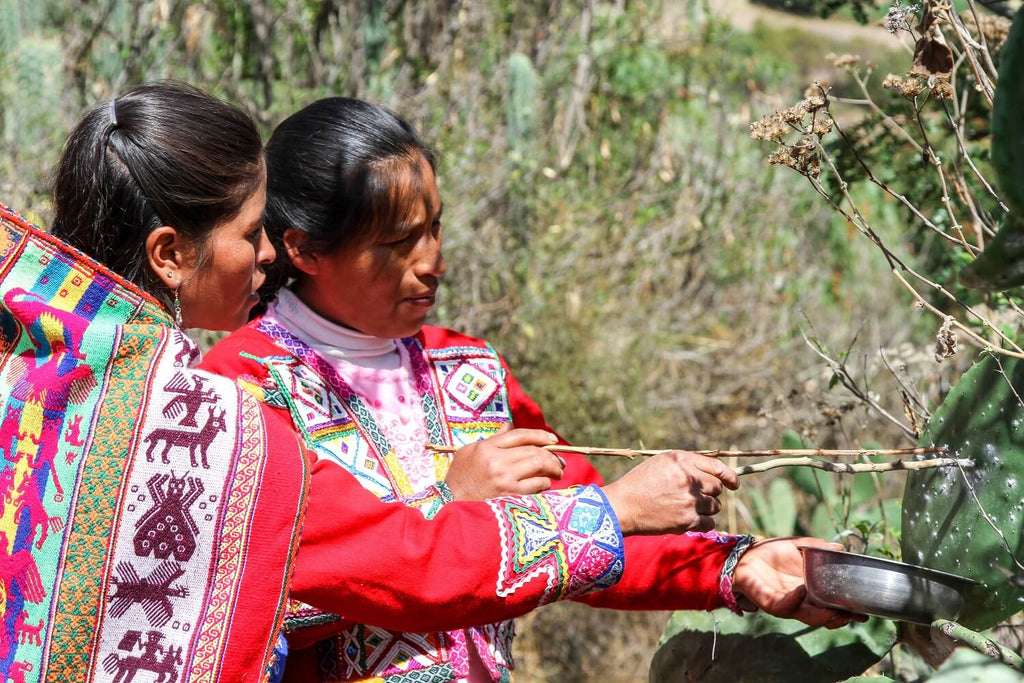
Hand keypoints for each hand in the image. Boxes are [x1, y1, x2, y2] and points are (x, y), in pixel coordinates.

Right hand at [443, 427, 565, 499]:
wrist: (449, 501)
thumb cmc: (460, 476)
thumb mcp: (470, 451)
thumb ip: (493, 439)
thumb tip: (510, 427)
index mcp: (487, 447)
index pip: (520, 435)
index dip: (540, 436)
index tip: (552, 440)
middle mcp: (497, 461)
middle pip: (533, 451)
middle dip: (552, 456)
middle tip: (560, 462)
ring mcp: (504, 479)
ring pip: (538, 467)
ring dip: (552, 469)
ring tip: (557, 473)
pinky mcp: (508, 496)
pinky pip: (536, 486)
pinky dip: (544, 484)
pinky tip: (544, 485)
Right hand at [601, 451, 738, 535]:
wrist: (623, 506)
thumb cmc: (640, 482)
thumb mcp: (662, 463)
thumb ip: (688, 464)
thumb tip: (716, 474)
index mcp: (682, 461)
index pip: (717, 467)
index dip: (730, 477)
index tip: (734, 484)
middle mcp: (689, 479)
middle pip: (717, 488)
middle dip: (709, 493)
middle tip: (693, 497)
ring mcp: (689, 501)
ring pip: (715, 507)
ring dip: (706, 508)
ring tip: (685, 507)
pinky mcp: (687, 520)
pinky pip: (709, 523)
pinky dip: (702, 523)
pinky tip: (688, 519)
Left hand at [731, 537, 866, 627]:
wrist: (746, 555)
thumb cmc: (773, 553)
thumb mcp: (799, 547)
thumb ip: (819, 548)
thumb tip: (841, 547)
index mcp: (813, 591)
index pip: (835, 605)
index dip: (850, 610)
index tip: (865, 611)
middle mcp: (803, 602)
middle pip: (826, 617)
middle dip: (841, 618)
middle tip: (854, 615)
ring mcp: (788, 604)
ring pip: (810, 618)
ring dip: (824, 617)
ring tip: (836, 612)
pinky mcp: (772, 603)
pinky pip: (786, 606)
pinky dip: (796, 600)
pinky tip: (804, 590)